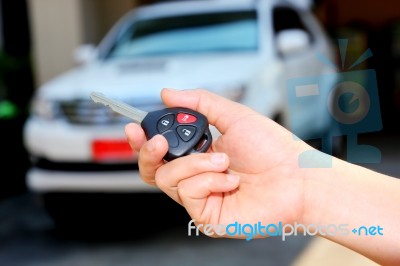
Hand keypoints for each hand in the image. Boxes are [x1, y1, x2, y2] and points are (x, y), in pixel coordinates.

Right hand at [125, 89, 309, 237]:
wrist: (298, 177)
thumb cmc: (272, 149)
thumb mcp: (234, 116)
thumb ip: (200, 102)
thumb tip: (168, 93)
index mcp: (198, 154)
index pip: (159, 151)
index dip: (141, 140)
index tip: (134, 127)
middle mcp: (196, 176)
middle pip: (151, 170)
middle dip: (149, 152)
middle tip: (161, 141)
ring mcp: (200, 198)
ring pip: (167, 179)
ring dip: (196, 163)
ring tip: (224, 160)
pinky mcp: (207, 216)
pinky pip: (188, 194)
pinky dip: (209, 180)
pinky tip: (231, 180)